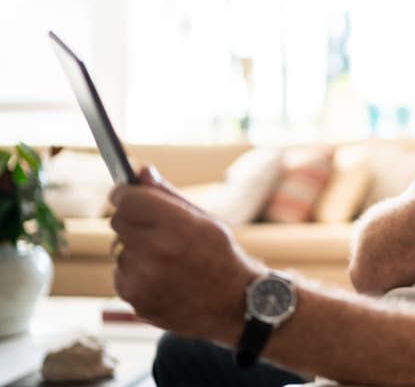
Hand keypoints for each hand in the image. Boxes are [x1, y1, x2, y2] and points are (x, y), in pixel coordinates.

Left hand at [109, 166, 263, 342]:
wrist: (235, 304)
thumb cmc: (222, 256)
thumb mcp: (204, 219)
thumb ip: (168, 195)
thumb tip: (141, 171)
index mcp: (176, 226)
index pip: (127, 198)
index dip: (126, 193)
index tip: (128, 194)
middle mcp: (155, 252)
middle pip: (118, 221)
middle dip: (132, 219)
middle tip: (156, 229)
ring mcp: (143, 279)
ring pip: (118, 249)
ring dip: (134, 248)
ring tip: (166, 259)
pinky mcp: (134, 300)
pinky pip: (120, 274)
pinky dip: (135, 273)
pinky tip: (162, 277)